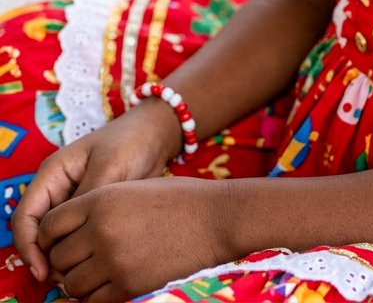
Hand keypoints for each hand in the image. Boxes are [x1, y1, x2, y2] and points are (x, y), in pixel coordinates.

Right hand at [12, 99, 182, 282]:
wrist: (156, 136)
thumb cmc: (131, 142)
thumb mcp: (110, 166)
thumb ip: (88, 199)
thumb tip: (72, 235)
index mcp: (52, 174)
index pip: (25, 217)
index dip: (29, 247)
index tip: (43, 271)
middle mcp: (57, 191)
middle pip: (37, 234)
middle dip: (46, 259)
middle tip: (67, 280)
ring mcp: (72, 203)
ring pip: (55, 241)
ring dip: (63, 260)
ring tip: (82, 273)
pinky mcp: (89, 215)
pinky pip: (76, 239)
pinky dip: (79, 254)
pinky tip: (94, 264)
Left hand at [37, 178, 230, 302]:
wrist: (215, 218)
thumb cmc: (176, 199)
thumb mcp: (131, 190)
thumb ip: (97, 208)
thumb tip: (68, 236)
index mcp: (101, 199)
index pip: (50, 224)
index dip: (48, 236)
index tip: (58, 242)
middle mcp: (101, 230)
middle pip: (58, 257)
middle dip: (65, 260)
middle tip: (82, 258)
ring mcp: (114, 261)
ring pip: (71, 284)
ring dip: (79, 281)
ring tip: (98, 271)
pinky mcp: (128, 286)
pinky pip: (93, 301)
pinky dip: (97, 295)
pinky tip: (112, 281)